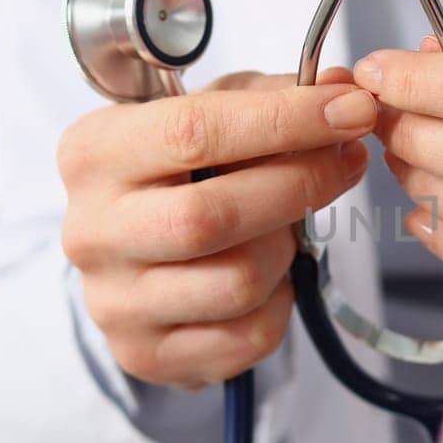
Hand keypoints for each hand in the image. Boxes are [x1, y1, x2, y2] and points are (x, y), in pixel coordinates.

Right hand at [56, 71, 375, 388]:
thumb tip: (345, 89)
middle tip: (347, 161)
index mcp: (94, 152)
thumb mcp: (210, 113)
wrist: (131, 257)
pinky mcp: (146, 353)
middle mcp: (91, 230)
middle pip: (213, 216)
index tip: (351, 109)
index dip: (285, 120)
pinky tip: (271, 277)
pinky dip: (280, 302)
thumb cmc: (177, 173)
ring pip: (238, 281)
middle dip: (300, 185)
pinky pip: (247, 335)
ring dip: (286, 250)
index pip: (193, 131)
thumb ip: (273, 96)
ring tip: (288, 226)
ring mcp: (114, 301)